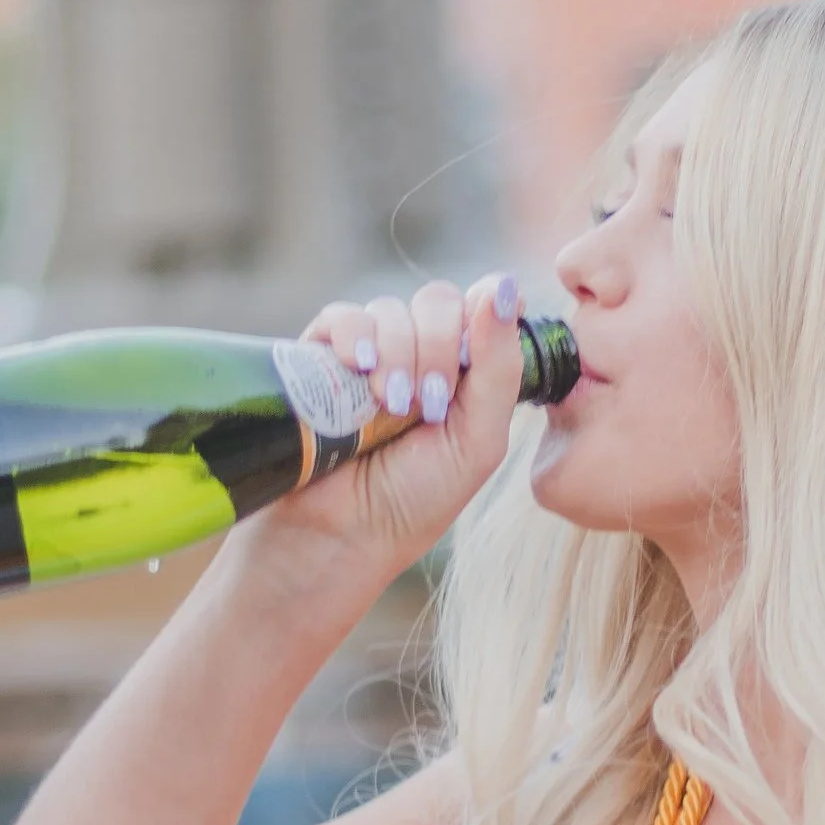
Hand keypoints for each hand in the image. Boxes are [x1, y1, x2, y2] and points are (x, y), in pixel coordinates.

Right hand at [254, 271, 527, 598]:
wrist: (339, 536)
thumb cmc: (414, 501)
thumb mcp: (478, 441)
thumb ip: (500, 368)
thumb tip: (504, 288)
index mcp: (465, 376)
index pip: (481, 309)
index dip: (482, 316)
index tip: (474, 353)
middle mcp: (419, 358)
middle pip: (439, 302)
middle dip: (439, 346)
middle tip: (427, 402)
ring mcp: (370, 357)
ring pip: (391, 309)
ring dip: (399, 351)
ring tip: (390, 404)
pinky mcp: (321, 360)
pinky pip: (341, 316)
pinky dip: (353, 333)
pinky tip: (358, 367)